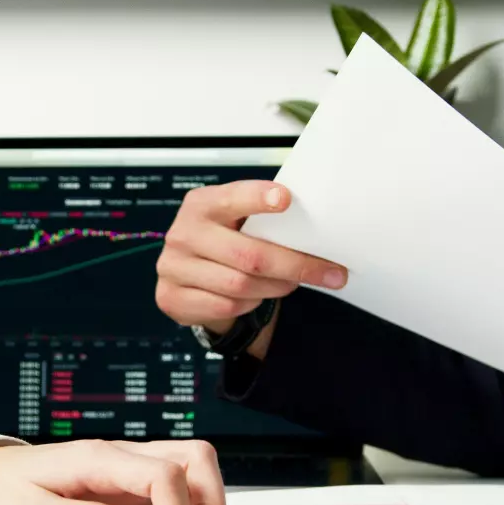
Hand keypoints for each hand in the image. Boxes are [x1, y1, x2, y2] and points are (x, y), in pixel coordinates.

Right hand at [155, 181, 347, 355]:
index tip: (285, 198)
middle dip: (296, 265)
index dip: (258, 198)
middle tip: (331, 273)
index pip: (233, 198)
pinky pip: (226, 306)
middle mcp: (184, 234)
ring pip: (241, 286)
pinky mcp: (172, 297)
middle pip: (249, 255)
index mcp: (202, 204)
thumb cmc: (224, 240)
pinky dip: (250, 304)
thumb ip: (264, 219)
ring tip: (291, 283)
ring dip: (275, 287)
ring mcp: (173, 267)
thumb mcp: (237, 220)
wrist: (186, 273)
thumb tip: (319, 229)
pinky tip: (255, 295)